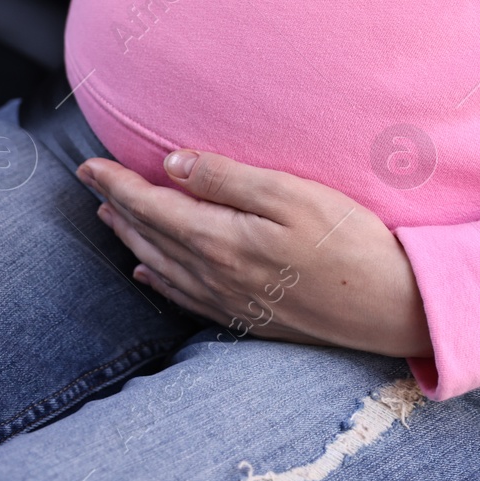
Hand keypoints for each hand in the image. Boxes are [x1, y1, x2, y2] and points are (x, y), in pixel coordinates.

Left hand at [76, 149, 432, 357]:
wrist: (390, 306)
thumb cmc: (348, 241)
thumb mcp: (290, 193)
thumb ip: (227, 178)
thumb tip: (171, 164)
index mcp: (220, 240)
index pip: (151, 206)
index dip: (116, 183)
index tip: (89, 163)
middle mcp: (214, 275)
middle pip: (148, 236)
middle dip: (116, 205)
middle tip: (91, 180)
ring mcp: (229, 301)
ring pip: (160, 266)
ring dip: (131, 239)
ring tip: (111, 216)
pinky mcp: (247, 317)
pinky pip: (183, 297)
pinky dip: (158, 280)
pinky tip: (148, 274)